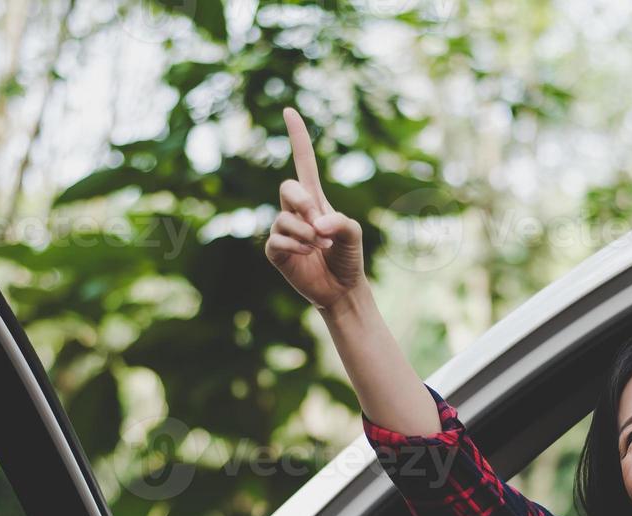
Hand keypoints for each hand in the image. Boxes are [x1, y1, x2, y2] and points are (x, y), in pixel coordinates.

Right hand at [265, 107, 365, 310]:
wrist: (342, 288)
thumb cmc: (349, 257)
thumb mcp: (354, 234)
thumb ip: (341, 223)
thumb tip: (316, 224)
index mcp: (315, 199)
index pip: (303, 162)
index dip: (298, 137)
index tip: (289, 111)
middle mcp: (295, 211)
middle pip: (287, 187)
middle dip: (302, 203)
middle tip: (319, 225)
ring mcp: (284, 230)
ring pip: (284, 218)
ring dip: (306, 234)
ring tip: (320, 248)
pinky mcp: (276, 251)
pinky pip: (277, 240)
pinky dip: (297, 247)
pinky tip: (308, 255)